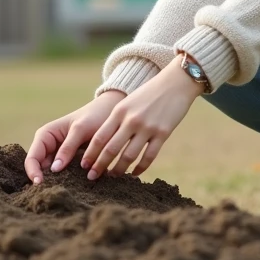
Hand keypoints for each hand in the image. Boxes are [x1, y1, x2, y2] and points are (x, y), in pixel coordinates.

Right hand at [24, 89, 125, 184]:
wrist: (110, 112)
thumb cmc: (94, 116)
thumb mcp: (81, 129)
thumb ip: (68, 147)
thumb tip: (54, 169)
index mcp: (45, 136)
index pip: (32, 158)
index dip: (33, 172)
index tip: (40, 184)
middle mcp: (49, 147)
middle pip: (41, 170)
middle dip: (46, 181)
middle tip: (53, 192)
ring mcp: (60, 156)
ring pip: (54, 176)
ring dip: (59, 183)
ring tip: (67, 190)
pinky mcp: (72, 164)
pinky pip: (68, 176)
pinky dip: (71, 182)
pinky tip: (78, 187)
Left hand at [80, 58, 204, 179]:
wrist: (176, 82)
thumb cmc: (149, 93)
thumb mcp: (128, 102)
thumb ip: (116, 120)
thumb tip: (103, 143)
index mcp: (120, 111)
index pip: (100, 137)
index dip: (90, 154)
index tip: (83, 166)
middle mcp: (131, 120)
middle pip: (111, 149)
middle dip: (99, 166)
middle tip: (92, 177)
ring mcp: (147, 127)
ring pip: (128, 156)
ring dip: (119, 169)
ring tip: (113, 176)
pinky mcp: (163, 133)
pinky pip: (149, 157)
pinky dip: (140, 168)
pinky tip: (135, 173)